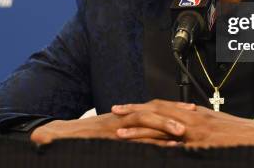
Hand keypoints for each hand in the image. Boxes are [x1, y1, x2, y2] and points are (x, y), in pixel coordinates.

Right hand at [30, 112, 184, 145]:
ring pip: (144, 118)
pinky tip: (157, 143)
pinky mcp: (108, 133)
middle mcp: (124, 117)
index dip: (173, 108)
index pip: (154, 109)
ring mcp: (116, 124)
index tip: (192, 110)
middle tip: (196, 112)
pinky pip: (129, 134)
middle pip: (154, 109)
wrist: (57, 137)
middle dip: (175, 110)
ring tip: (182, 130)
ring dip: (163, 122)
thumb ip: (130, 138)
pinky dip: (144, 138)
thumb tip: (150, 144)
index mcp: (127, 117)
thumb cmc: (86, 140)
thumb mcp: (112, 138)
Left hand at [112, 99, 253, 148]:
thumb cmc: (237, 131)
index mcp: (192, 113)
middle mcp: (191, 118)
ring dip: (139, 131)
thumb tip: (177, 126)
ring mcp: (195, 132)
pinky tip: (145, 151)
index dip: (141, 106)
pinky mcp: (200, 145)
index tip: (123, 107)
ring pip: (161, 128)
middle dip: (133, 112)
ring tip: (119, 133)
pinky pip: (176, 146)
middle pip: (156, 112)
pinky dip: (159, 148)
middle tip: (113, 112)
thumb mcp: (212, 123)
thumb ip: (194, 122)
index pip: (160, 106)